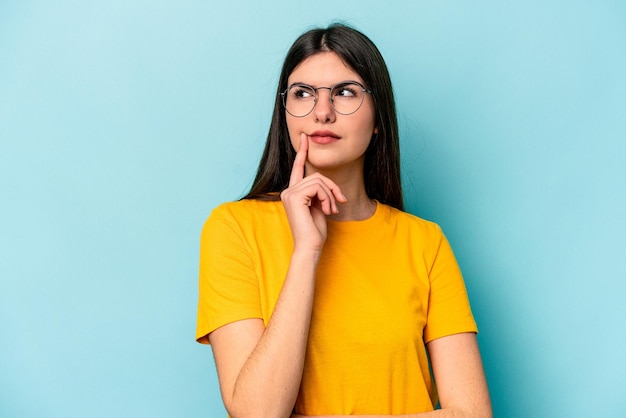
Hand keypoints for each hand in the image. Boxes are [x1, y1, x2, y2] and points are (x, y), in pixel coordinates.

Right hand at [280, 133, 346, 252]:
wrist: (310, 246)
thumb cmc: (315, 231)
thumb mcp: (320, 207)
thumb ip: (319, 193)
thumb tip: (326, 185)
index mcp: (293, 192)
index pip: (298, 168)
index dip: (302, 152)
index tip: (305, 138)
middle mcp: (288, 191)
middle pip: (316, 175)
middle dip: (332, 187)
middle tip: (339, 203)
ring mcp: (289, 193)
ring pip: (318, 180)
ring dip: (331, 195)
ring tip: (332, 210)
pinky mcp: (295, 197)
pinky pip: (318, 187)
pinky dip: (327, 198)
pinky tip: (327, 210)